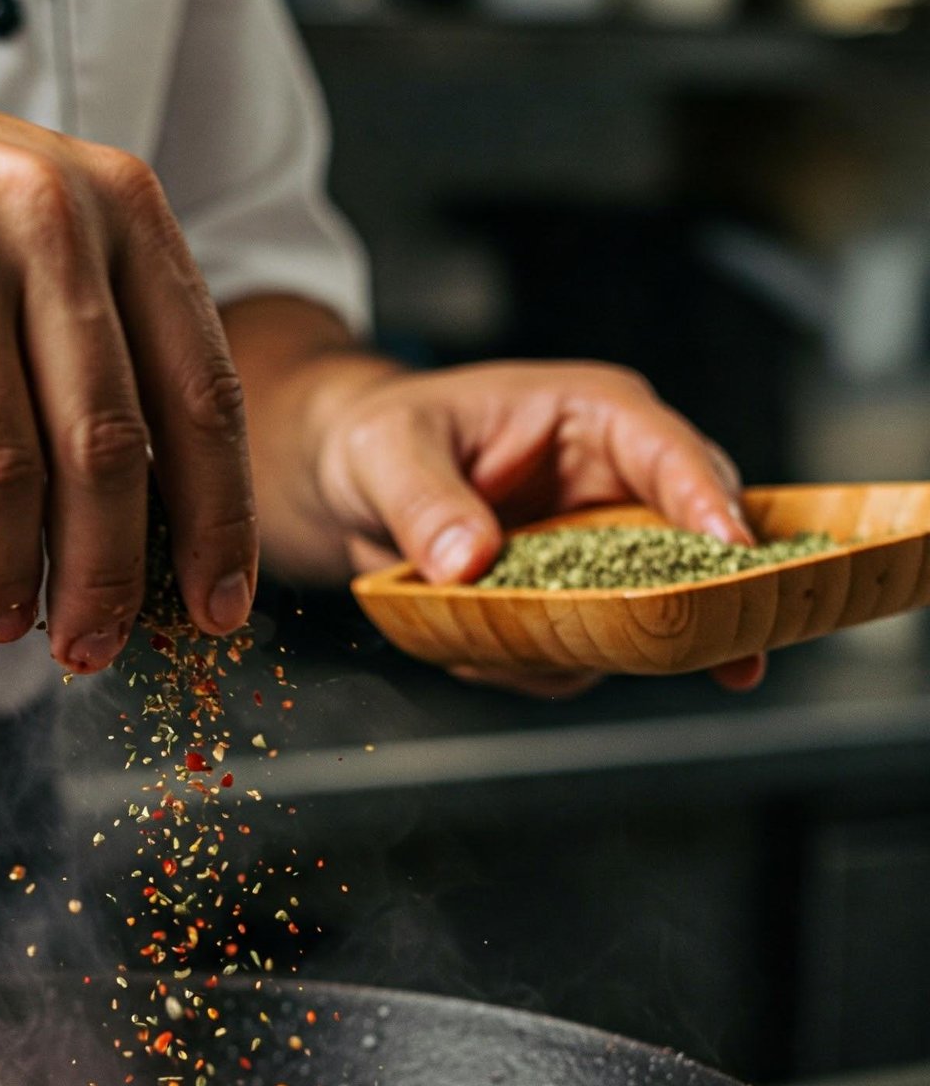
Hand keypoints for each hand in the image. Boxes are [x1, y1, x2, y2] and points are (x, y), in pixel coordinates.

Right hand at [0, 35, 255, 671]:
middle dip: (109, 575)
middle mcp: (45, 217)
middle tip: (97, 645)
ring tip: (5, 624)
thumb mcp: (27, 231)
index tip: (217, 606)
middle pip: (107, 448)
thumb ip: (98, 339)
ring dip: (11, 574)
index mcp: (119, 204)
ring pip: (5, 471)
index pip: (201, 391)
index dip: (218, 518)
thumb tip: (151, 521)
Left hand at [309, 359, 764, 691]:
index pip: (671, 455)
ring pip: (645, 614)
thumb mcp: (388, 452)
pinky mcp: (572, 603)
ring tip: (517, 653)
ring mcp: (597, 551)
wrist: (353, 486)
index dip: (708, 504)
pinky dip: (543, 667)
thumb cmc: (382, 435)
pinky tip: (484, 655)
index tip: (733, 554)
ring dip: (600, 650)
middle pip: (695, 544)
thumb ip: (425, 502)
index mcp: (592, 418)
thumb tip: (467, 559)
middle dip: (708, 600)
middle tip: (729, 656)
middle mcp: (612, 484)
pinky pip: (585, 652)